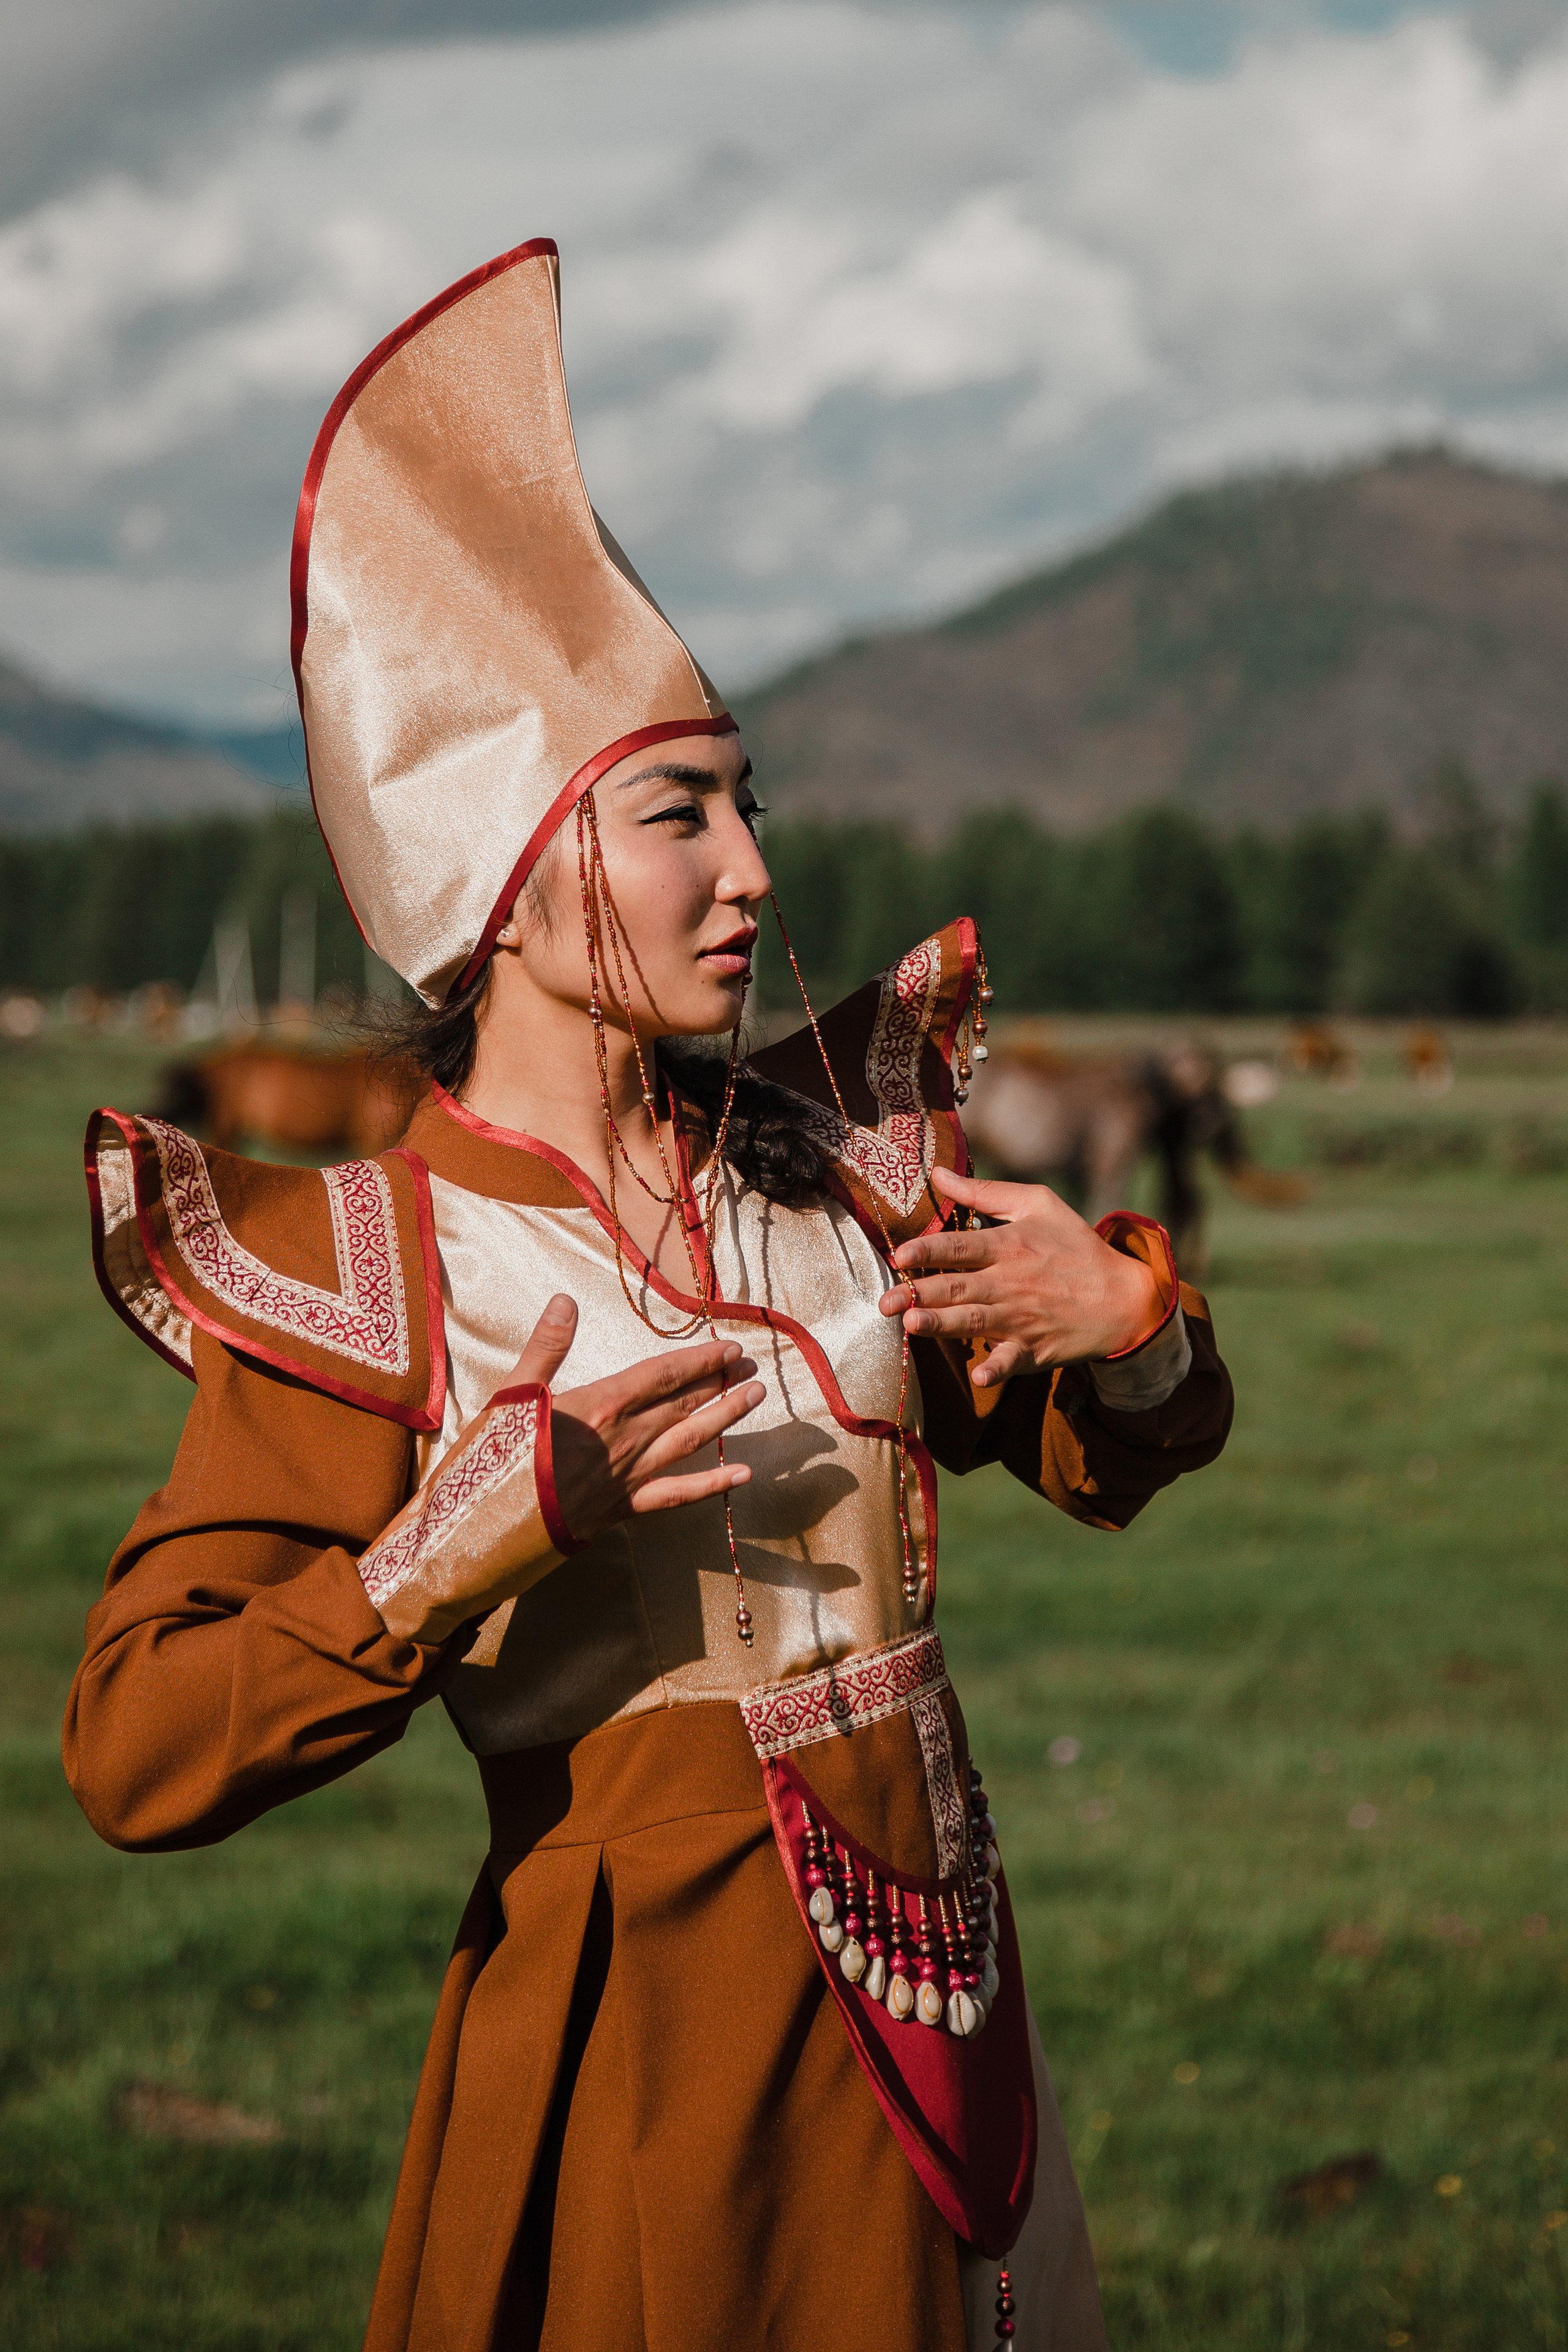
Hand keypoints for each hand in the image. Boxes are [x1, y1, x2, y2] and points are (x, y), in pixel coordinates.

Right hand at [498, 1294, 764, 1542]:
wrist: (481, 1530)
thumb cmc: (489, 1462)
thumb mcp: (511, 1394)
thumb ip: (545, 1347)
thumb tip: (565, 1301)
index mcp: (599, 1406)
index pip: (662, 1375)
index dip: (699, 1361)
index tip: (729, 1349)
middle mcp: (623, 1439)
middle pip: (684, 1404)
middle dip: (721, 1383)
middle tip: (753, 1367)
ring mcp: (627, 1477)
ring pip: (689, 1442)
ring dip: (726, 1418)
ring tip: (756, 1399)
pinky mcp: (621, 1510)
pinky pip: (675, 1496)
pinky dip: (711, 1485)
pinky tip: (743, 1475)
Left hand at [877, 1169, 1163, 1387]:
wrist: (1123, 1296)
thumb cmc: (1076, 1245)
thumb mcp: (1038, 1204)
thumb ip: (984, 1191)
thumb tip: (936, 1174)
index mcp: (1009, 1245)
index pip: (959, 1247)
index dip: (928, 1251)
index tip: (900, 1257)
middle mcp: (1010, 1282)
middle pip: (957, 1287)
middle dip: (919, 1294)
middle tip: (885, 1302)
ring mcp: (1021, 1318)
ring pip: (973, 1322)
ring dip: (943, 1325)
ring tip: (912, 1326)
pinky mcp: (1033, 1349)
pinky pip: (1011, 1361)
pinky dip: (996, 1368)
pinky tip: (979, 1375)